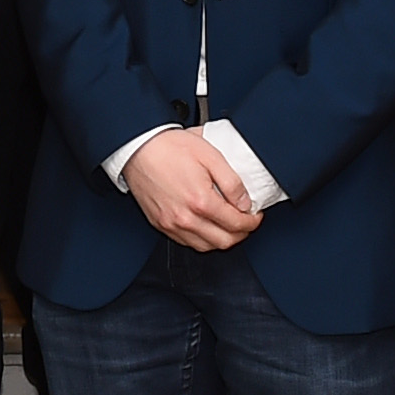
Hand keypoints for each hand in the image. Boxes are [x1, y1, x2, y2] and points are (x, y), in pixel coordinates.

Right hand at [125, 126, 262, 253]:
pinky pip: (187, 242)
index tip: (255, 215)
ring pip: (205, 247)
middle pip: (224, 241)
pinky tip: (207, 226)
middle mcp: (185, 218)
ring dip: (222, 239)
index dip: (252, 222)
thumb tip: (245, 203)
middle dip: (241, 233)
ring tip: (228, 225)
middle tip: (246, 222)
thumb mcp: (210, 155)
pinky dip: (202, 239)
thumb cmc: (169, 147)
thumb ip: (232, 182)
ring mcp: (171, 224)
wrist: (138, 147)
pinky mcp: (160, 224)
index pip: (236, 224)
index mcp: (200, 201)